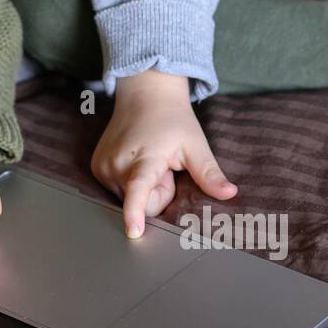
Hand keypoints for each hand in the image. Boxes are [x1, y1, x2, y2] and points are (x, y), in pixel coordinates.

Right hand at [92, 71, 237, 235]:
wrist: (145, 96)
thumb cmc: (171, 119)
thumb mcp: (195, 144)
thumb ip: (209, 173)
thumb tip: (230, 193)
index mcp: (144, 158)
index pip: (138, 190)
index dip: (134, 213)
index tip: (133, 231)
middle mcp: (117, 164)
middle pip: (144, 204)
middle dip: (158, 193)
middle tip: (165, 168)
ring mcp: (103, 167)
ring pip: (130, 199)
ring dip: (145, 188)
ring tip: (151, 162)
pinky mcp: (97, 168)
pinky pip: (119, 191)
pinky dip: (132, 182)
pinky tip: (137, 160)